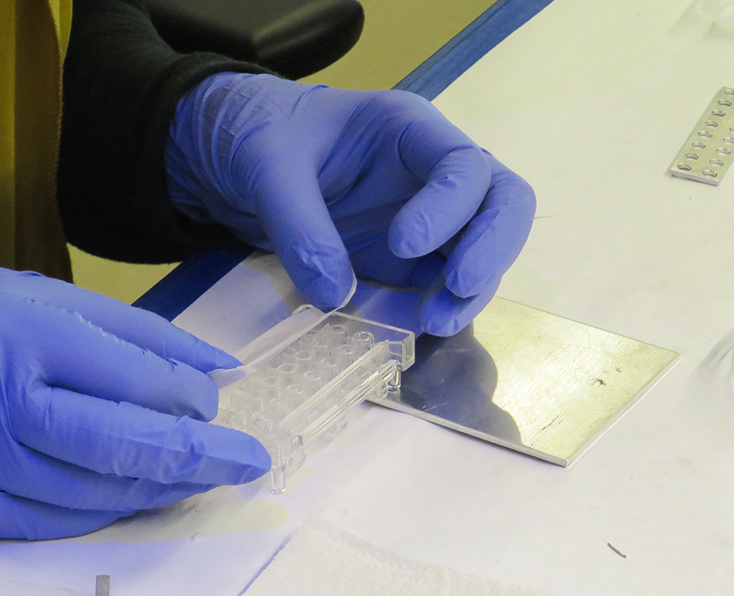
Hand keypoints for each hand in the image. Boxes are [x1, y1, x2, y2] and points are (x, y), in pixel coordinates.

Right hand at [0, 262, 268, 538]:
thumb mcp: (36, 292)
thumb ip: (132, 331)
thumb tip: (217, 371)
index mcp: (19, 329)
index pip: (132, 377)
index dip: (188, 399)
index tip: (217, 406)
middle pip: (121, 444)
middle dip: (199, 457)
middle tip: (249, 461)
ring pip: (94, 492)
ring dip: (159, 487)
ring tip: (200, 475)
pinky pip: (54, 523)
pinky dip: (106, 510)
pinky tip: (137, 494)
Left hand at [166, 73, 535, 335]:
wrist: (232, 156)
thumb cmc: (257, 135)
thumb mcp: (267, 167)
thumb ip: (299, 225)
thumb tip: (334, 295)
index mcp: (408, 130)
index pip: (464, 164)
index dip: (449, 207)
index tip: (403, 244)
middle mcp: (430, 173)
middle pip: (501, 204)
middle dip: (491, 248)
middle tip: (459, 289)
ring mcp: (424, 217)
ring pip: (480, 251)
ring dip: (469, 290)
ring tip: (434, 322)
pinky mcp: (404, 259)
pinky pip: (440, 284)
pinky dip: (440, 307)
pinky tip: (419, 327)